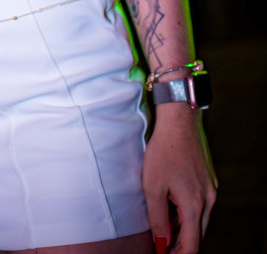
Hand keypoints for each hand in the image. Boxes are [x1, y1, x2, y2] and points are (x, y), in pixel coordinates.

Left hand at [142, 107, 216, 252]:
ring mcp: (210, 190)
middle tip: (162, 246)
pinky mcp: (208, 181)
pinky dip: (188, 213)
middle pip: (197, 235)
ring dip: (184, 229)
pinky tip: (172, 207)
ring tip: (164, 228)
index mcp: (194, 205)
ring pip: (199, 220)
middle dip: (181, 244)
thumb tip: (161, 244)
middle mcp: (208, 200)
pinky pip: (200, 206)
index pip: (191, 245)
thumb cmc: (163, 151)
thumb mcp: (152, 186)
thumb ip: (158, 218)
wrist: (180, 121)